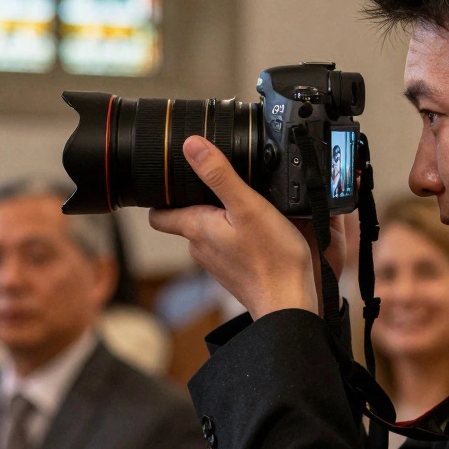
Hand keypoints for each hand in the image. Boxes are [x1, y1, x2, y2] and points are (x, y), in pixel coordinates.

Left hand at [149, 136, 319, 317]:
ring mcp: (217, 262)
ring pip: (210, 232)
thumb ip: (219, 174)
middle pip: (187, 218)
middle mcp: (200, 247)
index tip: (168, 181)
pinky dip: (238, 236)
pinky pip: (229, 246)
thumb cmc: (271, 258)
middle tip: (220, 183)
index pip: (158, 214)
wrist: (289, 303)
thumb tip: (192, 145)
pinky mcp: (235, 271)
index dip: (159, 195)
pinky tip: (258, 231)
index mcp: (196, 227)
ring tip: (245, 205)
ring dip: (222, 218)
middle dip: (199, 200)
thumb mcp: (246, 206)